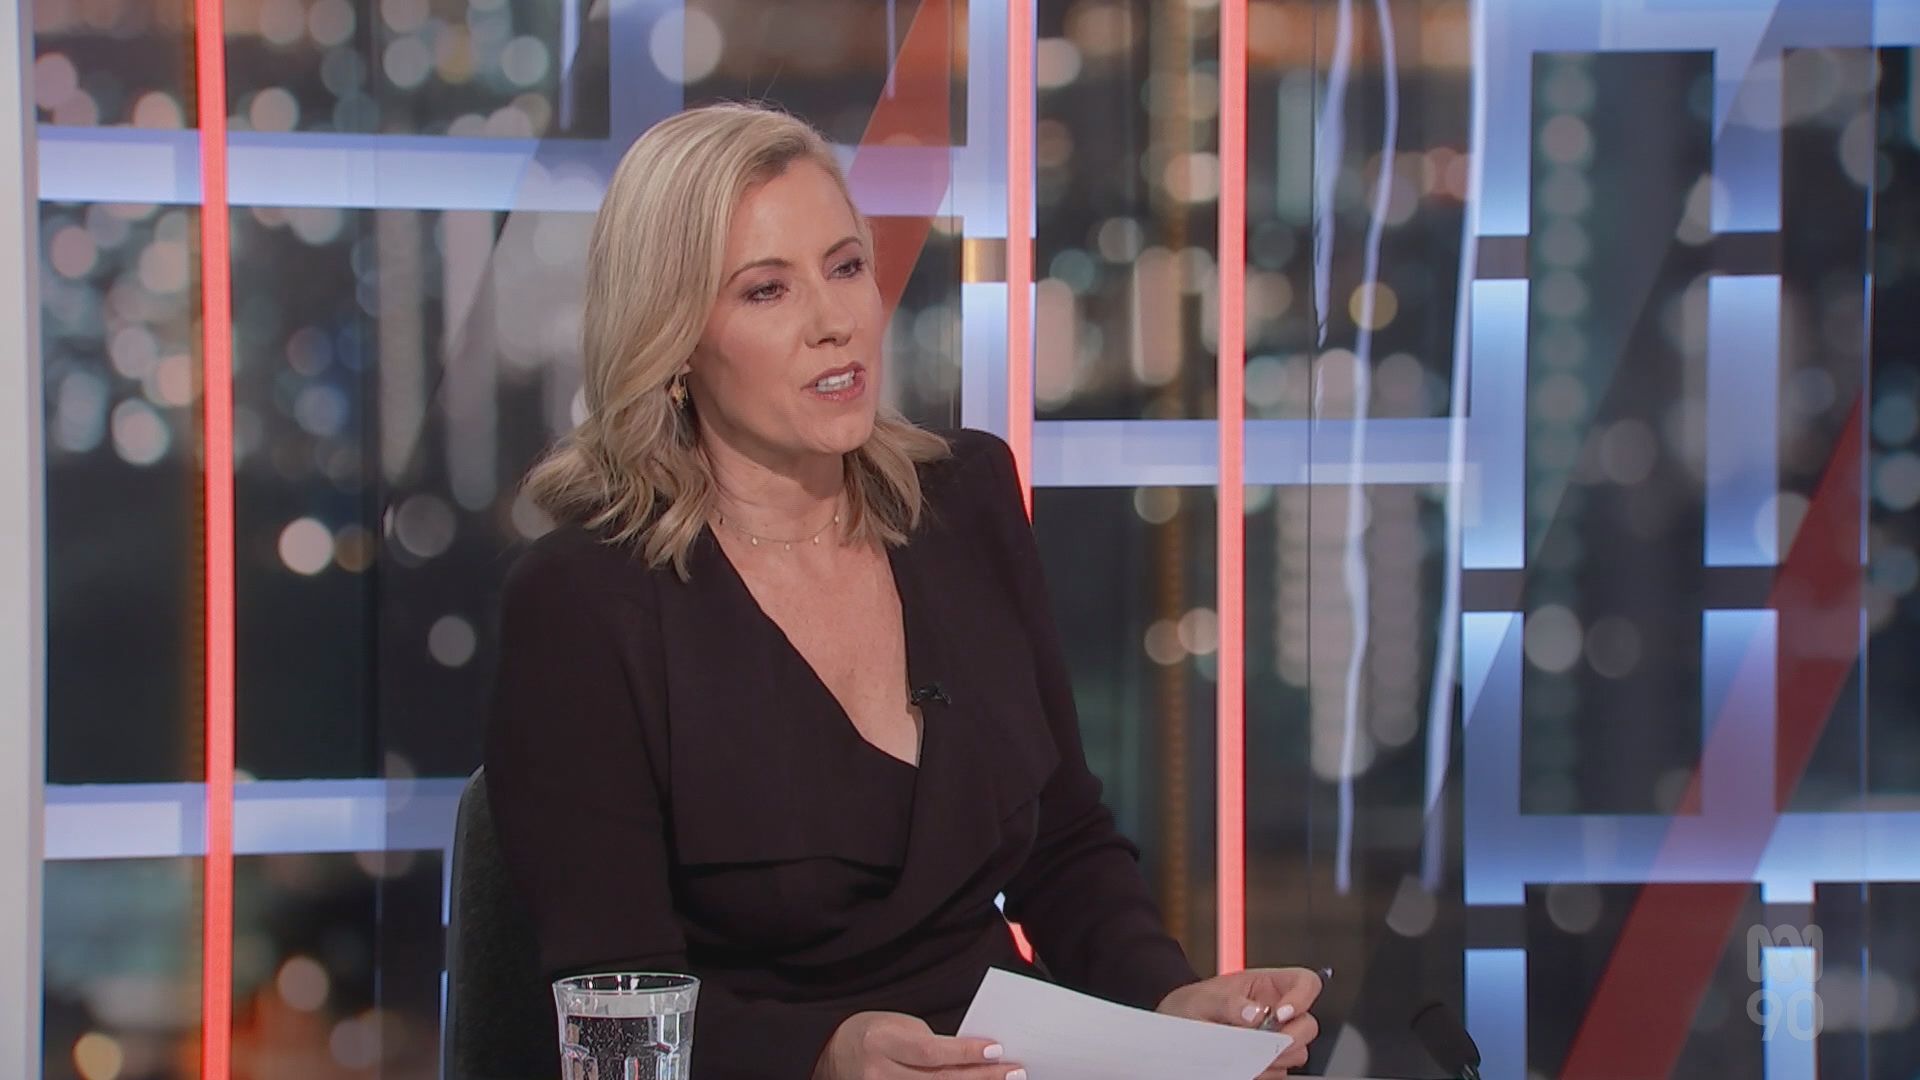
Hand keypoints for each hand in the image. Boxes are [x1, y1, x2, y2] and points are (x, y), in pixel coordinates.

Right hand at [813, 1011, 1025, 1079]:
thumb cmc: (873, 1034)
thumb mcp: (900, 1026)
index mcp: (882, 1042)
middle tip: (1014, 1072)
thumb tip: (977, 1056)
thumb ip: (934, 1043)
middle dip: (981, 1078)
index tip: (998, 1049)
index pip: (931, 1051)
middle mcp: (879, 1075)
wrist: (832, 1054)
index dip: (966, 1052)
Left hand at [1156, 967, 1322, 1076]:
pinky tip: (1242, 1063)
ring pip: (1297, 1052)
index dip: (1302, 997)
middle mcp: (1277, 1013)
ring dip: (1275, 1057)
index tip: (1281, 1014)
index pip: (1305, 982)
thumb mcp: (1204, 998)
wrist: (1177, 1027)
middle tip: (1263, 1041)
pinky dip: (1264, 1072)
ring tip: (1245, 1052)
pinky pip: (1280, 1072)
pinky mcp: (1268, 1062)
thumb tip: (1254, 1012)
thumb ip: (1229, 1002)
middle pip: (1308, 1025)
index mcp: (1267, 986)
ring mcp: (1274, 1039)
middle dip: (1290, 1037)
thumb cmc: (1192, 1005)